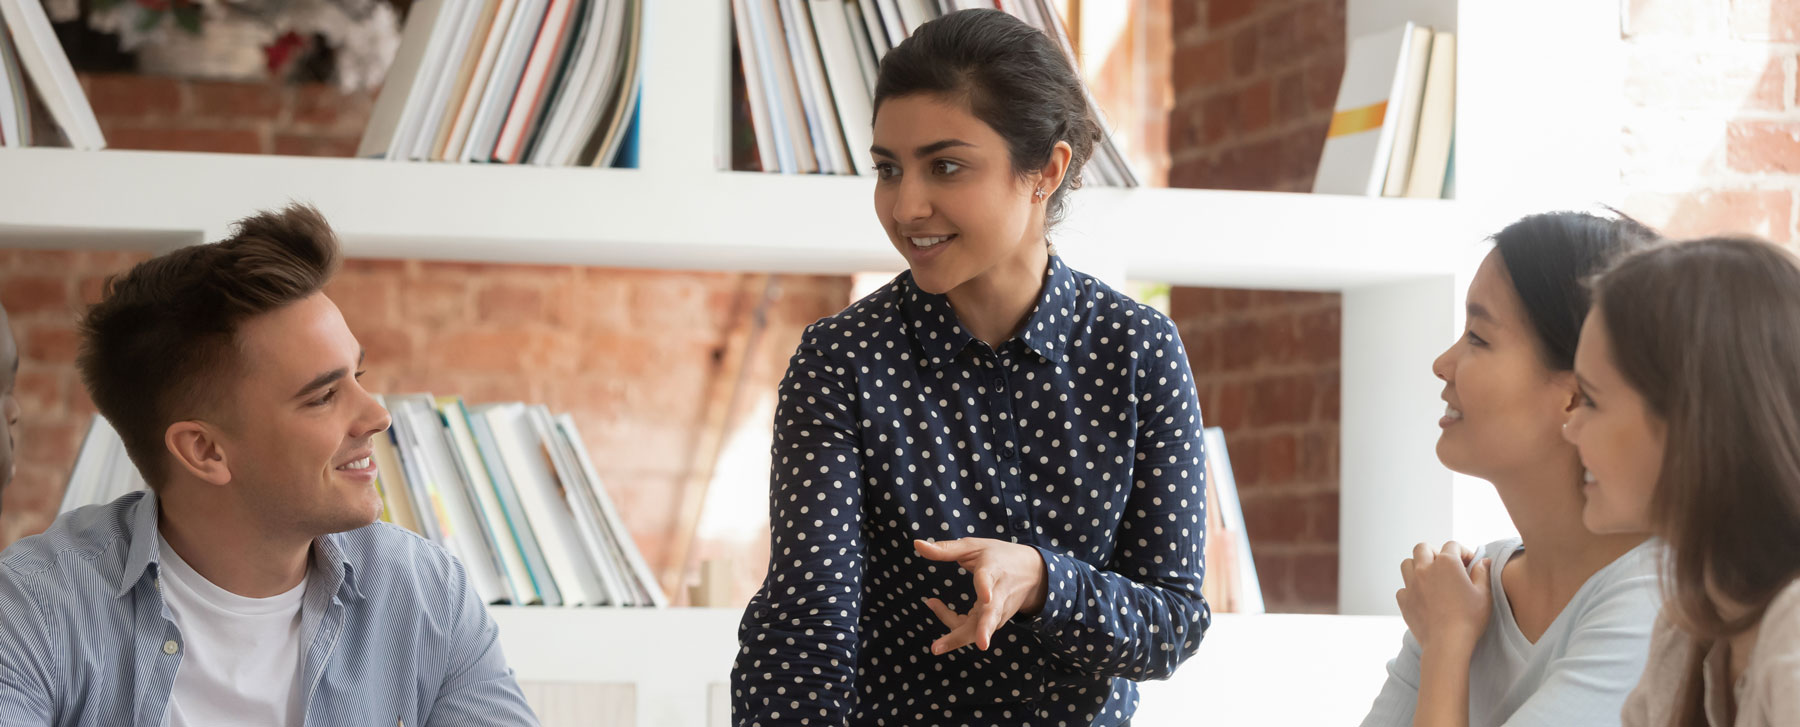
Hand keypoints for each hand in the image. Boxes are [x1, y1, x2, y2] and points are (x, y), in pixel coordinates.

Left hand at [913, 538, 1048, 654]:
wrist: (1034, 573)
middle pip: (991, 615)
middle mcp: (999, 594)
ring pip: (980, 629)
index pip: (989, 579)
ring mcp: (999, 611)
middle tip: (981, 644)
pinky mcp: (995, 622)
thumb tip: (916, 544)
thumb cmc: (998, 556)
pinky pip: (971, 628)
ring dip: (959, 638)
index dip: (986, 588)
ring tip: (937, 647)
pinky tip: (935, 604)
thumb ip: (945, 549)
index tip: (985, 597)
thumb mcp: (973, 547)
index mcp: (994, 569)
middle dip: (984, 630)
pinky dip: (952, 623)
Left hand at [1396, 541, 1490, 652]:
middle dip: (1435, 552)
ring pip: (1407, 564)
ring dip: (1418, 566)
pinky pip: (1403, 588)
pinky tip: (1422, 597)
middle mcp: (1425, 569)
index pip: (1453, 545)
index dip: (1463, 552)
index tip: (1469, 564)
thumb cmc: (1469, 619)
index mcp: (1447, 563)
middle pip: (1423, 548)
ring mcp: (1411, 584)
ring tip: (1430, 578)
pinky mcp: (1404, 600)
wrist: (1447, 643)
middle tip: (1446, 565)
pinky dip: (1411, 589)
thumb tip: (1483, 562)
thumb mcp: (1484, 594)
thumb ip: (1482, 573)